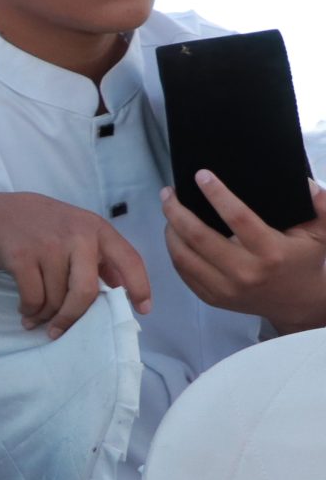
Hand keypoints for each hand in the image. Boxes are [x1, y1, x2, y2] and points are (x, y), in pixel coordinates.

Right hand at [0, 191, 151, 336]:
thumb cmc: (42, 224)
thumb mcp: (77, 228)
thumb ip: (99, 254)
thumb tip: (121, 286)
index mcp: (96, 229)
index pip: (129, 260)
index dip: (140, 286)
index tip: (143, 310)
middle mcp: (77, 236)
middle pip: (85, 292)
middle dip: (72, 317)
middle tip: (61, 331)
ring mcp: (48, 245)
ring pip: (55, 298)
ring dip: (45, 316)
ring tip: (36, 318)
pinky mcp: (21, 256)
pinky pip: (32, 297)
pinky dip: (29, 310)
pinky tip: (26, 311)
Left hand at [163, 171, 325, 335]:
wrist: (298, 304)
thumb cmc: (305, 261)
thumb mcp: (322, 233)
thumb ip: (322, 206)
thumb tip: (305, 183)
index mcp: (271, 252)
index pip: (238, 218)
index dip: (217, 195)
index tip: (201, 175)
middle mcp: (245, 272)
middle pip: (199, 236)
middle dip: (177, 210)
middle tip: (169, 192)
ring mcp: (226, 288)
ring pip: (184, 255)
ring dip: (170, 229)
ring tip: (169, 208)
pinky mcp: (212, 298)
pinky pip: (183, 272)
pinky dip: (174, 249)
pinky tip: (174, 233)